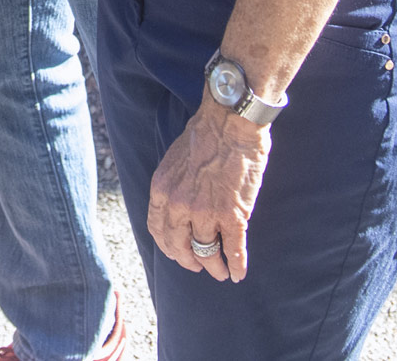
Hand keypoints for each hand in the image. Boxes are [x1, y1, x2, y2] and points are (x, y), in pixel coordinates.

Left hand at [147, 104, 268, 282]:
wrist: (230, 122)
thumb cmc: (205, 135)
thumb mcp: (174, 161)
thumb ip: (173, 186)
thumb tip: (179, 204)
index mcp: (162, 190)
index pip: (158, 230)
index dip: (168, 246)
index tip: (177, 252)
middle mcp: (179, 206)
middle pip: (180, 246)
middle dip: (189, 260)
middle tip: (198, 266)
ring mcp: (205, 213)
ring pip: (207, 252)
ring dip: (214, 266)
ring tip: (220, 273)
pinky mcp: (232, 216)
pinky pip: (233, 249)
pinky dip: (236, 265)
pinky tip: (239, 274)